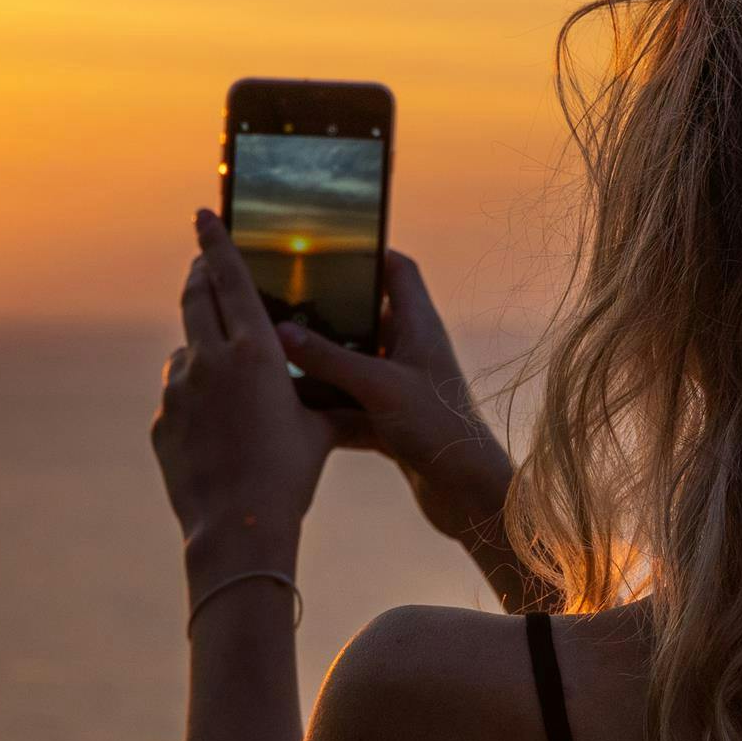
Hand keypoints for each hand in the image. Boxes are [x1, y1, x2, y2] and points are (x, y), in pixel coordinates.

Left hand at [153, 210, 335, 583]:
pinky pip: (177, 394)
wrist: (237, 527)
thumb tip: (343, 384)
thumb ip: (315, 392)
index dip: (216, 242)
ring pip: (185, 350)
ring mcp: (177, 390)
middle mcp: (209, 361)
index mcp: (254, 353)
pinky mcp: (160, 420)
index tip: (203, 214)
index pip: (229, 279)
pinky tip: (214, 425)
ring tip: (227, 375)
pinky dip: (193, 395)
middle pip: (195, 299)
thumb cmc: (289, 476)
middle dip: (200, 277)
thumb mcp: (316, 427)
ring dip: (201, 348)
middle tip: (205, 265)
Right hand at [273, 251, 512, 547]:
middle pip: (366, 316)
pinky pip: (348, 402)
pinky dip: (324, 404)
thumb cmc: (438, 427)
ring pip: (352, 362)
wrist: (466, 492)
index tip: (328, 248)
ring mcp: (399, 385)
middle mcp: (410, 350)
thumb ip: (328, 358)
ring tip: (275, 351)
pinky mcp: (390, 419)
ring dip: (321, 362)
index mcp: (418, 325)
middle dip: (328, 312)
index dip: (370, 253)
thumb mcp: (378, 386)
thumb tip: (279, 331)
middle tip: (283, 301)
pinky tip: (291, 406)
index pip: (398, 270)